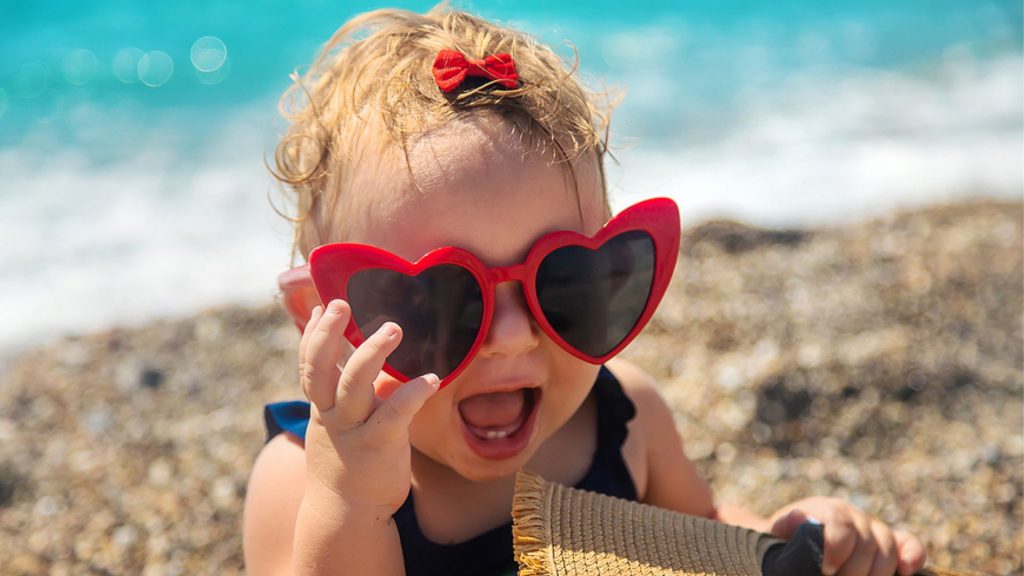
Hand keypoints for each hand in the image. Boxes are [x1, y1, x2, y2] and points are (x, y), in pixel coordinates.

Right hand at [298, 299, 439, 513]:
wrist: (346, 513)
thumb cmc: (350, 462)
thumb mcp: (343, 424)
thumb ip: (354, 393)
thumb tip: (375, 361)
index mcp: (322, 407)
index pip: (309, 365)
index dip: (314, 334)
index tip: (324, 304)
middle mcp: (332, 415)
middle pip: (320, 370)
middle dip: (327, 334)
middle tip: (342, 303)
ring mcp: (352, 431)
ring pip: (353, 385)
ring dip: (372, 353)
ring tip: (393, 328)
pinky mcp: (378, 446)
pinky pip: (395, 413)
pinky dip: (412, 393)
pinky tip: (432, 378)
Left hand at [768, 498, 925, 575]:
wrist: (791, 543)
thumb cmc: (784, 542)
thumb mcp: (778, 534)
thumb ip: (786, 527)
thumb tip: (798, 518)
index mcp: (828, 510)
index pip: (842, 526)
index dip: (836, 549)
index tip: (824, 569)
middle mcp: (855, 516)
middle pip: (867, 544)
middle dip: (852, 572)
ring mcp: (875, 529)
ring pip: (888, 550)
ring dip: (874, 574)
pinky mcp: (891, 543)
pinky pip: (909, 545)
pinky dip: (912, 556)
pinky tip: (906, 571)